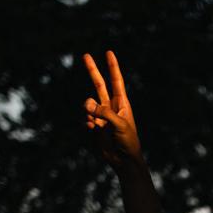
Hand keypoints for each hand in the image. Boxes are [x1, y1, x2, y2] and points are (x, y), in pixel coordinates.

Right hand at [83, 51, 142, 168]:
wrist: (123, 160)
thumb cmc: (128, 142)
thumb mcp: (120, 124)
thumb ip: (104, 112)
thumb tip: (87, 104)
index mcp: (121, 103)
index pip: (116, 81)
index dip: (112, 67)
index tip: (109, 52)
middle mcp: (110, 106)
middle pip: (98, 84)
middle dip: (92, 70)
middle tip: (85, 55)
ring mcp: (100, 115)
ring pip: (87, 104)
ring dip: (88, 111)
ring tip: (97, 124)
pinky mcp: (93, 126)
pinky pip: (84, 119)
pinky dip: (87, 124)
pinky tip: (95, 132)